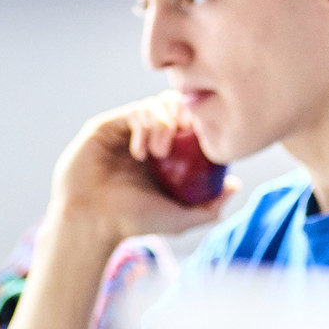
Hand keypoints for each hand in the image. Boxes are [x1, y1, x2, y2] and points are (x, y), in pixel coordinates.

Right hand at [49, 94, 236, 240]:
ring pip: (156, 105)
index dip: (200, 125)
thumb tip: (236, 184)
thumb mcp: (181, 219)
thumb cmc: (134, 223)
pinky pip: (135, 110)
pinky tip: (140, 152)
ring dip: (164, 124)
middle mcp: (147, 139)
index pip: (190, 125)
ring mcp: (126, 130)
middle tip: (181, 142)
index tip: (204, 140)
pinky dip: (144, 126)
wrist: (93, 221)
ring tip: (158, 153)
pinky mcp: (107, 126)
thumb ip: (210, 207)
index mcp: (165, 156)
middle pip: (175, 107)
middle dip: (184, 118)